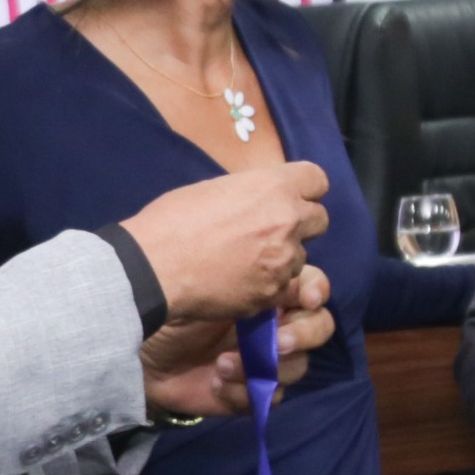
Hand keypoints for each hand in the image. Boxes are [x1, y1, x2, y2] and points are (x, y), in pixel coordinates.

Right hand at [121, 164, 327, 323]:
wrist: (155, 267)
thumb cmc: (174, 221)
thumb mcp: (215, 189)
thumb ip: (250, 193)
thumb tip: (258, 200)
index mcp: (274, 187)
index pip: (318, 180)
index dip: (305, 189)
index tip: (291, 197)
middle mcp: (288, 221)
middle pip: (320, 219)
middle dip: (300, 224)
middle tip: (270, 231)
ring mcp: (283, 261)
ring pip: (301, 257)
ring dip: (282, 257)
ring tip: (247, 260)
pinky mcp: (272, 293)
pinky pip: (282, 287)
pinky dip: (266, 285)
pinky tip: (238, 282)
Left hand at [141, 269, 329, 418]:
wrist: (137, 348)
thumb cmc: (170, 306)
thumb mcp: (208, 284)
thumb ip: (246, 278)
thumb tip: (280, 278)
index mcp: (267, 290)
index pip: (311, 287)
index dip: (316, 291)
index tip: (307, 297)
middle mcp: (272, 323)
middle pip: (318, 327)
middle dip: (304, 334)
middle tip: (278, 342)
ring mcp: (264, 359)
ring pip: (298, 366)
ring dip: (267, 366)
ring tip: (224, 364)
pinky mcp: (251, 391)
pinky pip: (270, 397)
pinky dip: (244, 391)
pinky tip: (216, 382)